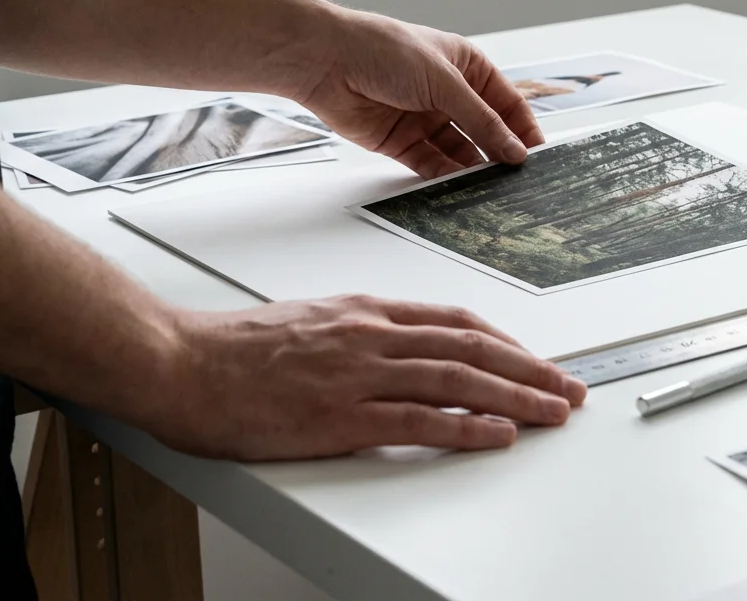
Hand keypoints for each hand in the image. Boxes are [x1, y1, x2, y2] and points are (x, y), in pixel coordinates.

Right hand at [147, 295, 586, 459]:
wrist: (177, 361)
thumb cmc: (235, 349)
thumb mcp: (311, 322)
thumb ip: (362, 333)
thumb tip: (404, 348)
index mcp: (366, 312)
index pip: (456, 322)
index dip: (507, 342)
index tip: (536, 359)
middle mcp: (372, 335)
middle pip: (472, 348)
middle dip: (530, 368)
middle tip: (569, 387)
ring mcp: (359, 374)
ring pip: (457, 379)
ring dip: (515, 396)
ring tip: (553, 411)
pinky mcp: (340, 416)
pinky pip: (419, 421)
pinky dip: (466, 427)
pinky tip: (497, 434)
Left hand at [295, 11, 545, 177]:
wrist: (325, 62)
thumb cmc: (384, 51)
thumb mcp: (444, 82)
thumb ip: (481, 120)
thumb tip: (514, 150)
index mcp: (466, 67)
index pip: (507, 104)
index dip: (523, 129)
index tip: (538, 157)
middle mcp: (449, 94)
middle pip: (485, 131)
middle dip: (500, 154)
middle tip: (518, 180)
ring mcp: (426, 119)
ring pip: (460, 152)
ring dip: (474, 169)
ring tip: (492, 189)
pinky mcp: (402, 142)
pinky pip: (432, 165)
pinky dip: (445, 177)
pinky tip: (459, 187)